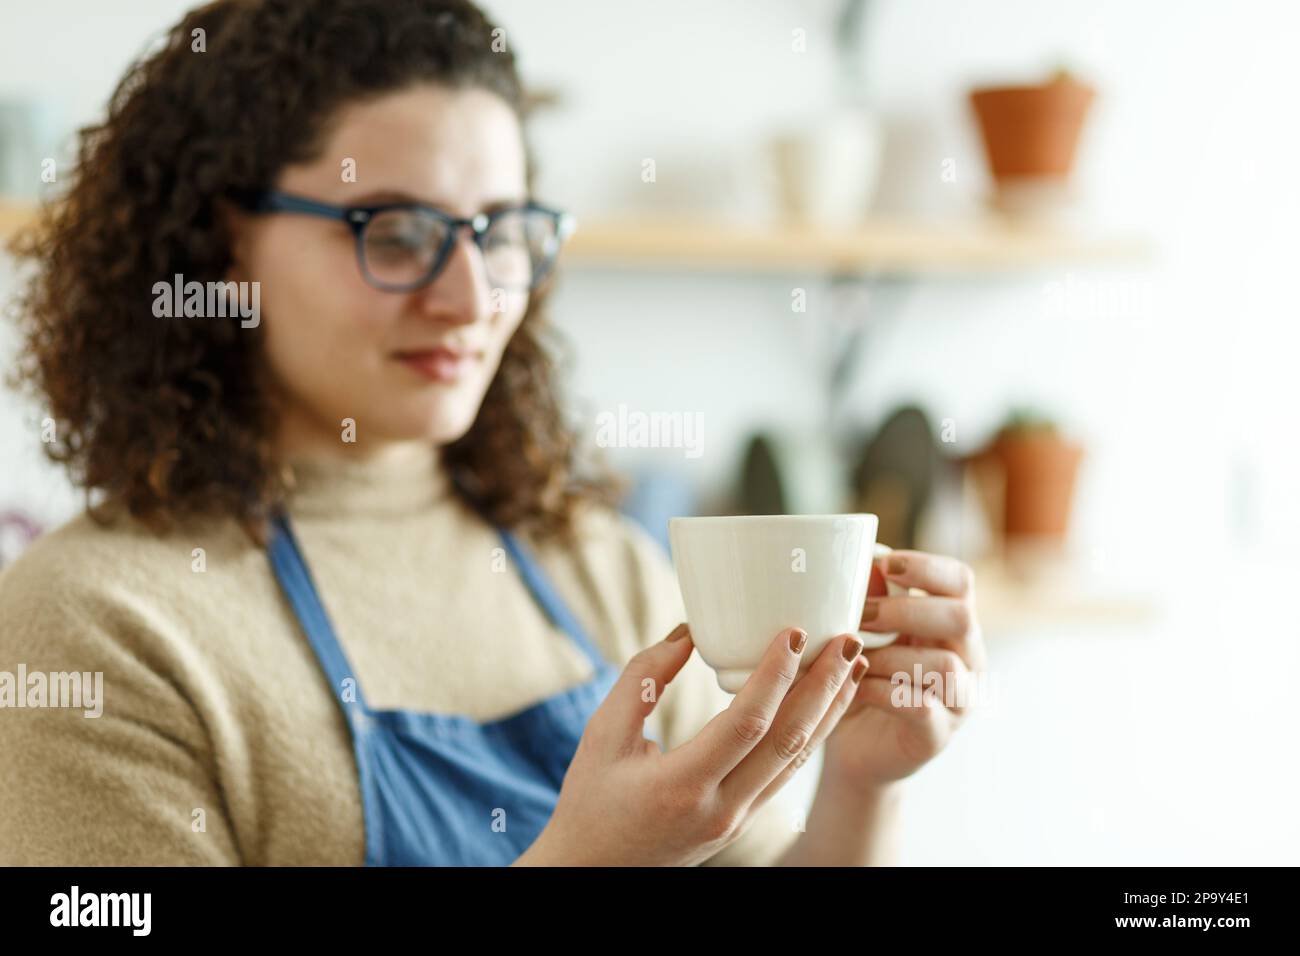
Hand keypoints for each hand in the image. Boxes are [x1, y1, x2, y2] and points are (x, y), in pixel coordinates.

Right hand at [514, 622, 869, 865]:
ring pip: (797, 759)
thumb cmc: (590, 803)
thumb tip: (687, 633)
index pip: (747, 723)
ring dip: (830, 709)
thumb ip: (642, 679)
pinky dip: (813, 733)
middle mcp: (720, 809)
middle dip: (824, 686)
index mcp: (682, 786)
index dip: (777, 674)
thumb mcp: (602, 736)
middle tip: (848, 638)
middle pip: (788, 741)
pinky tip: (826, 704)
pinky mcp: (741, 822)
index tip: (795, 631)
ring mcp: (736, 821)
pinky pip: (786, 773)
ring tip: (853, 664)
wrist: (592, 873)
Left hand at [822, 549, 985, 790]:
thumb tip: (862, 563)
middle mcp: (967, 659)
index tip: (885, 564)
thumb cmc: (855, 679)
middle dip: (906, 610)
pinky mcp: (938, 735)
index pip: (960, 581)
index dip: (927, 567)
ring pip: (946, 664)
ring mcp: (958, 700)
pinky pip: (922, 707)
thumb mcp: (856, 634)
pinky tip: (856, 686)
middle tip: (862, 615)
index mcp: (949, 624)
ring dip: (892, 655)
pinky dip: (883, 691)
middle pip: (962, 617)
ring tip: (854, 657)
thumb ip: (865, 600)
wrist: (851, 749)